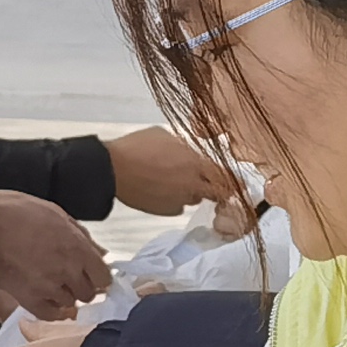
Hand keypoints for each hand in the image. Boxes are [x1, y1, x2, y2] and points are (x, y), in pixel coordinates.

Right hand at [0, 188, 111, 320]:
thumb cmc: (10, 211)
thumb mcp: (53, 212)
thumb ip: (80, 234)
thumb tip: (99, 252)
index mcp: (76, 246)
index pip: (103, 276)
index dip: (97, 275)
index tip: (90, 273)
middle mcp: (67, 269)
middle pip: (89, 293)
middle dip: (81, 286)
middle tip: (68, 277)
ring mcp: (47, 286)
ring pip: (70, 304)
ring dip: (63, 296)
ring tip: (49, 282)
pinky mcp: (27, 298)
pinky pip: (49, 314)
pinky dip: (50, 309)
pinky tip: (44, 298)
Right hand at [103, 127, 228, 216]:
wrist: (113, 169)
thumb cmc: (137, 147)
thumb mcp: (165, 135)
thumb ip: (183, 146)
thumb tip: (188, 151)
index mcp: (195, 162)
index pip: (225, 175)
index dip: (230, 178)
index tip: (233, 180)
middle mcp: (192, 184)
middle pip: (216, 192)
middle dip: (216, 189)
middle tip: (211, 185)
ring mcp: (180, 199)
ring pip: (194, 198)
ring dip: (191, 191)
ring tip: (173, 181)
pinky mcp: (166, 211)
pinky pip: (177, 206)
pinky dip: (174, 200)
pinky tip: (160, 190)